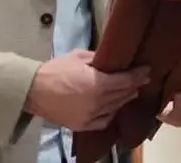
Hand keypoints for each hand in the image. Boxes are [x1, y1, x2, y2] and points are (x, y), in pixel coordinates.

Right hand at [25, 49, 149, 130]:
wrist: (33, 90)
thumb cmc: (55, 70)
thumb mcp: (78, 56)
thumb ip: (99, 58)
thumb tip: (112, 57)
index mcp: (98, 84)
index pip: (126, 81)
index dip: (138, 75)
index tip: (147, 69)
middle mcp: (98, 102)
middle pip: (123, 94)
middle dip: (134, 86)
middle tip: (143, 78)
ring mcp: (91, 116)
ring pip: (115, 108)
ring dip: (125, 99)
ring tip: (132, 91)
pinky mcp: (82, 125)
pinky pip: (104, 121)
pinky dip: (112, 114)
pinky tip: (115, 107)